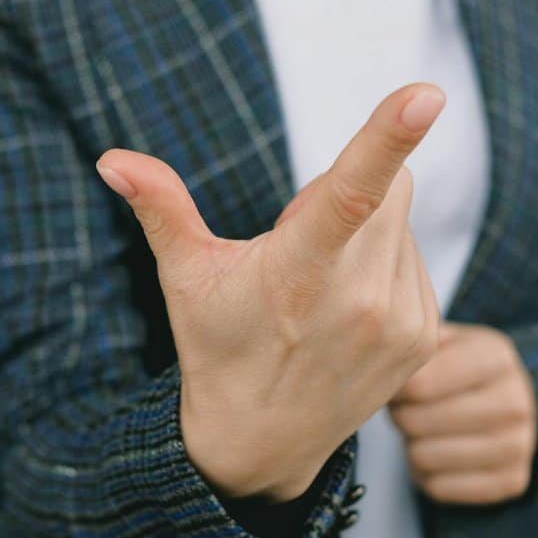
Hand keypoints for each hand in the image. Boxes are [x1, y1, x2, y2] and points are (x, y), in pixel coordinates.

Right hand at [96, 84, 443, 501]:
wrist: (261, 443)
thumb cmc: (219, 346)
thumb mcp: (185, 279)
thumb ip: (160, 209)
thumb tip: (111, 159)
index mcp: (299, 272)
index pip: (350, 194)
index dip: (388, 138)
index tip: (426, 94)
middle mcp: (360, 299)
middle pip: (388, 188)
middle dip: (347, 192)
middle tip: (299, 241)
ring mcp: (400, 323)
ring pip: (403, 222)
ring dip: (370, 230)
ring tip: (322, 285)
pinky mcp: (425, 337)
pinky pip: (417, 261)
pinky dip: (387, 264)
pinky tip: (349, 305)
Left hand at [390, 322, 537, 504]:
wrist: (508, 403)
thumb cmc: (460, 369)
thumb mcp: (443, 342)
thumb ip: (412, 344)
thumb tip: (377, 361)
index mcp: (496, 357)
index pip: (419, 384)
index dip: (396, 390)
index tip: (397, 387)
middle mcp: (515, 402)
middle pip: (417, 422)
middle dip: (401, 417)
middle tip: (406, 410)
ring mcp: (519, 445)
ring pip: (424, 457)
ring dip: (411, 447)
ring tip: (423, 431)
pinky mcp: (512, 481)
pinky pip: (438, 488)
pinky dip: (426, 475)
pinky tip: (438, 454)